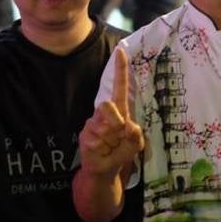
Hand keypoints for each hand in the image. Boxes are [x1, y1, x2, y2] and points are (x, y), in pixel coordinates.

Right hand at [79, 48, 144, 177]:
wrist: (104, 170)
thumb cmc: (120, 152)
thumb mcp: (135, 145)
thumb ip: (135, 135)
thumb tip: (128, 126)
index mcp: (120, 111)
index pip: (120, 88)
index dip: (120, 70)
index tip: (120, 52)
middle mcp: (105, 114)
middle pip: (107, 106)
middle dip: (115, 123)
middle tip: (118, 137)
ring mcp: (93, 123)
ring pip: (102, 126)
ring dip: (110, 140)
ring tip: (110, 147)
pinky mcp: (85, 135)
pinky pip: (95, 139)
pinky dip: (102, 148)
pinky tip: (102, 151)